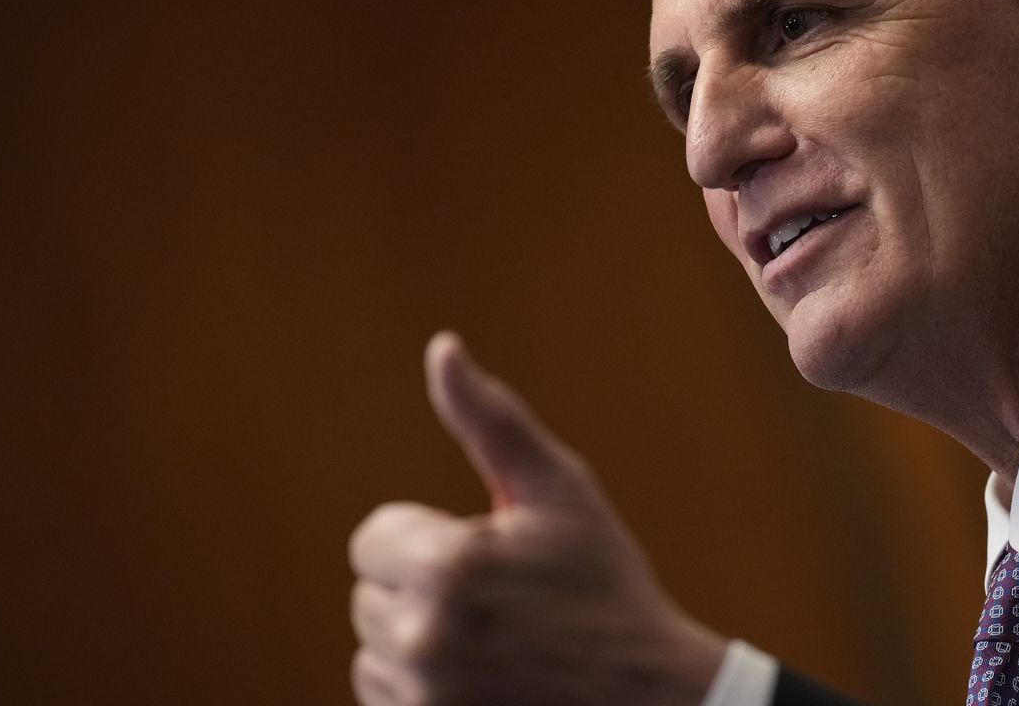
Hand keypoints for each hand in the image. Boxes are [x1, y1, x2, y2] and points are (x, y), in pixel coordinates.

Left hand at [348, 331, 727, 704]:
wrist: (649, 699)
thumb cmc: (605, 588)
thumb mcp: (559, 492)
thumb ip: (490, 420)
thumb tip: (442, 348)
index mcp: (449, 564)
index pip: (373, 539)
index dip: (428, 540)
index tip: (487, 558)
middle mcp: (423, 636)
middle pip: (369, 597)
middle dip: (421, 592)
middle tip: (499, 605)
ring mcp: (423, 697)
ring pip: (374, 651)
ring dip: (417, 643)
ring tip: (493, 645)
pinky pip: (384, 699)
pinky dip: (420, 691)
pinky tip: (480, 681)